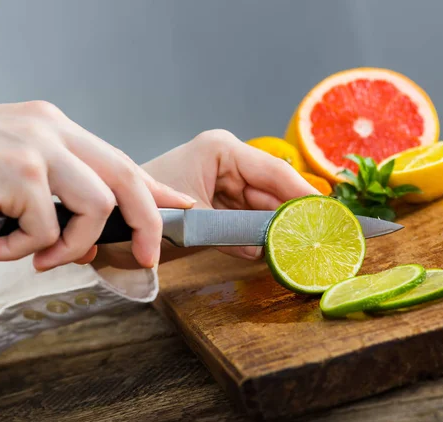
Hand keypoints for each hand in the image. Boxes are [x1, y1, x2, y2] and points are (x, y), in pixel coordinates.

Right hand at [0, 102, 194, 269]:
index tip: (181, 206)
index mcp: (57, 128)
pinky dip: (23, 252)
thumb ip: (55, 197)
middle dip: (147, 223)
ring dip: (73, 247)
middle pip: (127, 178)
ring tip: (39, 259)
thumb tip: (86, 244)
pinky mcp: (17, 173)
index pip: (120, 159)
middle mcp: (53, 131)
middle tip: (147, 257)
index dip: (155, 187)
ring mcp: (37, 149)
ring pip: (97, 208)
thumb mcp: (16, 168)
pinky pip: (45, 230)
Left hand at [95, 129, 318, 267]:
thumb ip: (230, 233)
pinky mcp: (220, 195)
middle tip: (320, 234)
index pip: (273, 171)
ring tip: (302, 245)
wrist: (116, 212)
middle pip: (272, 188)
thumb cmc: (144, 205)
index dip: (302, 193)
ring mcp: (225, 177)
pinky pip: (247, 214)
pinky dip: (258, 230)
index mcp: (221, 150)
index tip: (327, 211)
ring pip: (262, 203)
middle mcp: (228, 160)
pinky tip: (274, 246)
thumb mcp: (191, 219)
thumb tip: (263, 250)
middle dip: (293, 212)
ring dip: (277, 225)